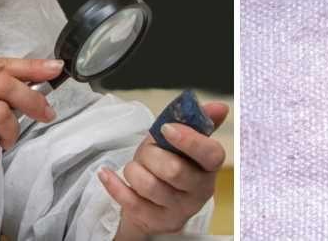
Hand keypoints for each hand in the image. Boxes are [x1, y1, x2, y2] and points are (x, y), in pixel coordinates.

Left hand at [100, 102, 228, 239]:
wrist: (155, 203)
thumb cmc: (170, 164)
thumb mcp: (182, 142)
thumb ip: (197, 123)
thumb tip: (220, 107)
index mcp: (209, 168)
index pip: (211, 155)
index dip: (190, 140)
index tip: (167, 129)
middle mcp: (198, 192)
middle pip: (174, 170)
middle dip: (151, 154)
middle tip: (146, 151)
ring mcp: (177, 210)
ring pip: (149, 185)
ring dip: (133, 169)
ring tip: (134, 166)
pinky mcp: (155, 221)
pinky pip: (130, 202)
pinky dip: (114, 185)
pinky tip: (106, 174)